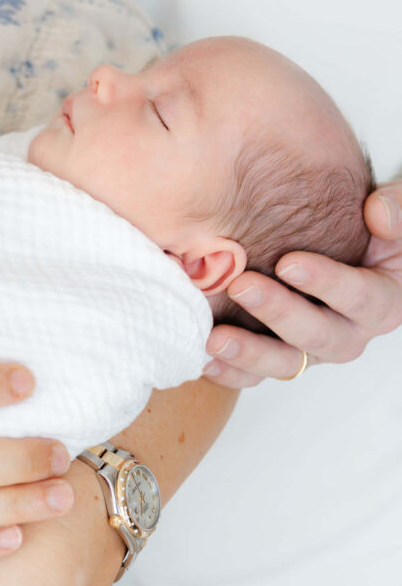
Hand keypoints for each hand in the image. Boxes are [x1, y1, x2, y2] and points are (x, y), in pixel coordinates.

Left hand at [204, 180, 401, 386]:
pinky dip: (230, 372)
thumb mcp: (399, 211)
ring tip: (215, 338)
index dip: (327, 282)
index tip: (288, 262)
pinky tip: (204, 360)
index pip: (362, 298)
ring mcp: (314, 349)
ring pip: (286, 364)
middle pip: (319, 336)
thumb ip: (397, 210)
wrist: (347, 243)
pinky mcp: (283, 356)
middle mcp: (350, 332)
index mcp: (384, 302)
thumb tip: (377, 213)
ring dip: (249, 353)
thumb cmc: (373, 227)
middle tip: (241, 286)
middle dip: (278, 313)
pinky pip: (257, 374)